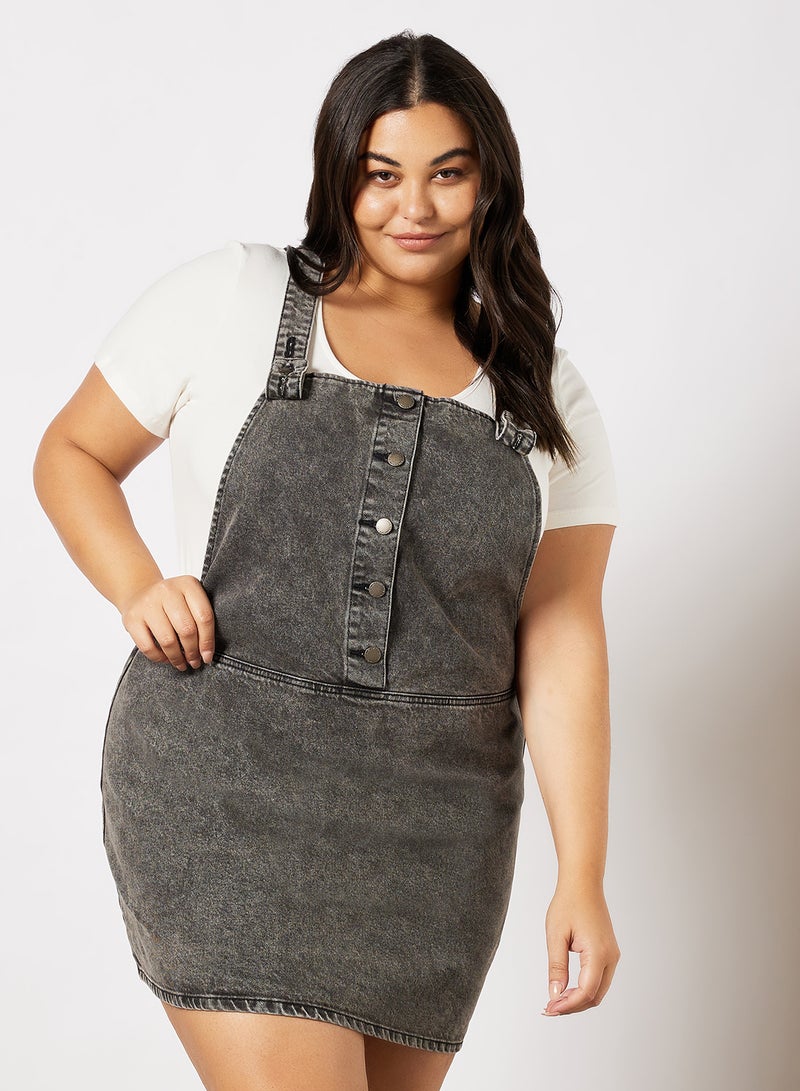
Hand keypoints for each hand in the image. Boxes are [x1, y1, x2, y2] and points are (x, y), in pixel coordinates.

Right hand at [119, 575, 215, 670]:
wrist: (140, 592)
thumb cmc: (171, 601)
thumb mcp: (189, 599)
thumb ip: (201, 618)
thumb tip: (207, 652)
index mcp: (188, 584)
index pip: (204, 617)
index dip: (207, 641)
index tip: (207, 656)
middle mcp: (167, 591)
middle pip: (186, 629)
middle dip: (193, 652)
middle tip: (195, 661)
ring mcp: (147, 604)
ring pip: (167, 640)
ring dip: (177, 658)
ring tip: (182, 663)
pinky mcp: (132, 618)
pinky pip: (148, 646)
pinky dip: (159, 658)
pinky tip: (166, 659)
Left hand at [541, 879, 619, 1015]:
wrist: (583, 883)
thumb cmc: (568, 904)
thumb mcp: (556, 935)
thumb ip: (556, 967)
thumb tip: (555, 994)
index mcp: (598, 953)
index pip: (586, 992)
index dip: (567, 1005)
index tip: (549, 1008)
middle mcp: (611, 957)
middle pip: (594, 996)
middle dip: (572, 1006)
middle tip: (549, 1009)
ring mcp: (612, 955)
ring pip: (598, 990)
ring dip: (578, 999)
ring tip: (555, 1001)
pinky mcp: (609, 953)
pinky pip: (599, 979)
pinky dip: (584, 989)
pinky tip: (567, 989)